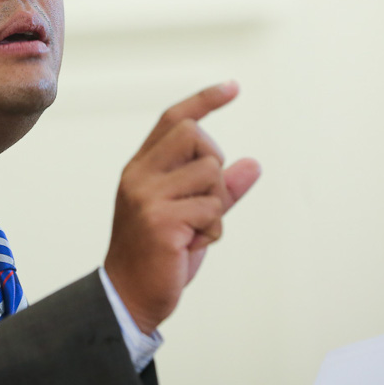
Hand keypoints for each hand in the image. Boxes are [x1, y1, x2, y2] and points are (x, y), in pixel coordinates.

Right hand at [104, 81, 260, 333]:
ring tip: (196, 231)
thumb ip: (221, 189)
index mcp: (142, 168)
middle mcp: (140, 175)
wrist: (129, 297)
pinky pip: (212, 208)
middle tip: (205, 200)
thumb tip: (253, 164)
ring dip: (216, 206)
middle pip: (194, 134)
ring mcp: (147, 196)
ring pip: (210, 173)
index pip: (173, 119)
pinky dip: (214, 230)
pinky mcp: (161, 220)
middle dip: (213, 162)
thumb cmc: (161, 256)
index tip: (233, 87)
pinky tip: (192, 246)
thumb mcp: (193, 216)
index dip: (205, 100)